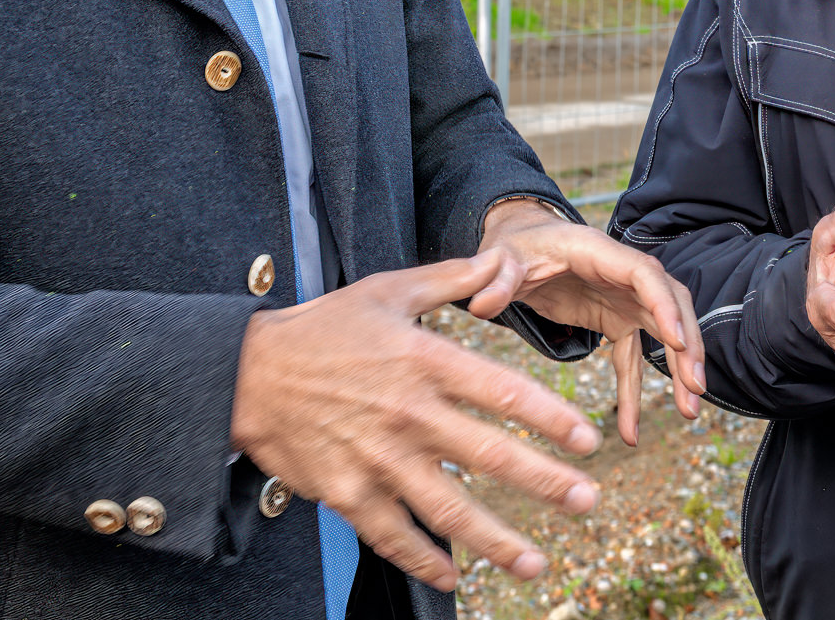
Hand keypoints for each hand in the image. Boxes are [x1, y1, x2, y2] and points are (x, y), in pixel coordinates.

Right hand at [231, 252, 602, 591]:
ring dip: (496, 539)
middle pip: (487, 455)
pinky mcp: (346, 493)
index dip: (549, 417)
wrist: (246, 374)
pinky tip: (455, 575)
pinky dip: (424, 560)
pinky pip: (393, 535)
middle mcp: (407, 414)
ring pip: (446, 508)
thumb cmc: (323, 329)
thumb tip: (500, 258)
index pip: (501, 392)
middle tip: (588, 502)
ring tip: (537, 562)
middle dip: (544, 482)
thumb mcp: (387, 290)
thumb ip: (450, 279)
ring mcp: (376, 459)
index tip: (588, 439)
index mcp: (423, 361)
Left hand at [469, 199, 705, 446]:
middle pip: (670, 304)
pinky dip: (635, 392)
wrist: (520, 246)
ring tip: (688, 413)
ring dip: (679, 370)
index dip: (665, 306)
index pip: (645, 275)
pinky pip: (633, 358)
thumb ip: (496, 279)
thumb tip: (481, 306)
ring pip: (664, 332)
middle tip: (695, 387)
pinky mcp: (616, 320)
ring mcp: (624, 298)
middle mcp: (622, 273)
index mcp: (599, 251)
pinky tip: (631, 430)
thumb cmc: (514, 247)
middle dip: (688, 344)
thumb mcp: (500, 258)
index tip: (678, 341)